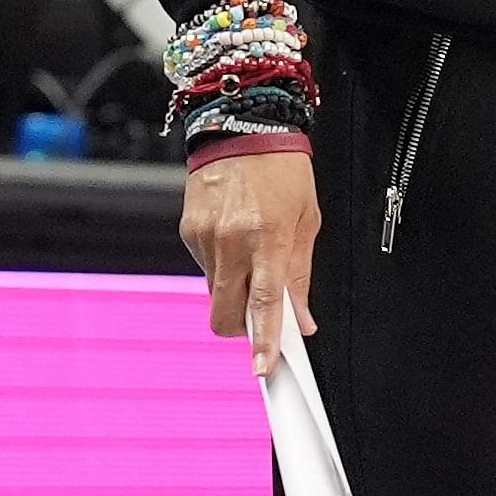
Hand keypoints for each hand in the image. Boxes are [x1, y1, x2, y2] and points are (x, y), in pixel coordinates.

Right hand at [180, 148, 320, 374]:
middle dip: (242, 328)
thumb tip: (301, 321)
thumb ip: (300, 276)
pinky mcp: (187, 231)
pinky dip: (222, 267)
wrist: (243, 126)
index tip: (263, 369)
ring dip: (234, 292)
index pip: (264, 304)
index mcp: (268, 239)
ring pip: (215, 293)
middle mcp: (231, 242)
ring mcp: (204, 238)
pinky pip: (205, 268)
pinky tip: (235, 238)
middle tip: (259, 320)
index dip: (263, 342)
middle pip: (226, 314)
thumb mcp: (307, 222)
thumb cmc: (284, 173)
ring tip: (252, 257)